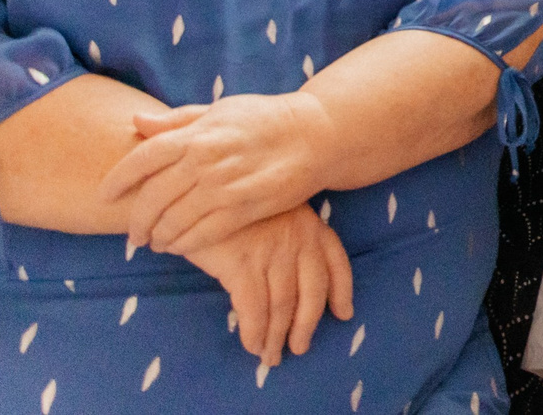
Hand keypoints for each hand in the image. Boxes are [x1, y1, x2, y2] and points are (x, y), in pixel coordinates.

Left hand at [102, 93, 331, 256]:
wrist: (314, 135)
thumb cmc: (263, 120)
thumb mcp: (219, 110)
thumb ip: (177, 120)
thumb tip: (135, 122)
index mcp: (196, 133)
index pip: (142, 158)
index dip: (117, 179)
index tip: (105, 195)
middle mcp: (206, 160)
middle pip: (153, 197)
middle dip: (137, 220)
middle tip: (133, 234)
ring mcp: (224, 186)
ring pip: (174, 221)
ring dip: (159, 236)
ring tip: (156, 242)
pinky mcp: (244, 208)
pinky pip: (202, 235)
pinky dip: (184, 244)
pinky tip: (180, 245)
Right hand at [183, 205, 354, 365]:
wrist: (199, 186)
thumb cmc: (234, 200)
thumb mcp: (273, 209)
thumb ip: (288, 235)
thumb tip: (294, 275)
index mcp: (310, 225)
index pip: (336, 262)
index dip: (341, 291)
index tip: (344, 314)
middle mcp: (297, 240)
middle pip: (311, 294)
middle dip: (306, 326)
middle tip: (300, 348)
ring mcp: (272, 253)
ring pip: (282, 307)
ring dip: (277, 337)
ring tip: (271, 356)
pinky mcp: (242, 266)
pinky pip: (254, 311)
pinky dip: (255, 333)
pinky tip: (251, 345)